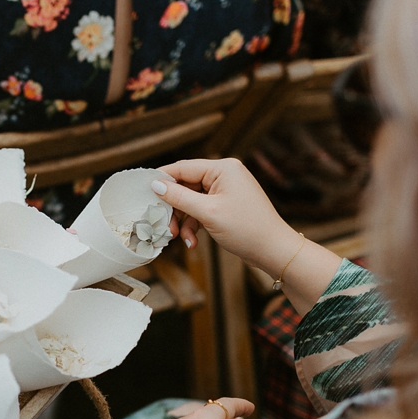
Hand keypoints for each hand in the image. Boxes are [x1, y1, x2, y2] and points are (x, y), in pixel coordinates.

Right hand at [152, 158, 298, 276]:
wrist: (274, 250)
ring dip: (183, 220)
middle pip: (186, 186)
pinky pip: (202, 210)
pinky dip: (195, 224)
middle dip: (174, 208)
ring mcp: (226, 190)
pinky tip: (193, 242)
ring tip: (180, 238)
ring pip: (192, 201)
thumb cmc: (246, 229)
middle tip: (164, 225)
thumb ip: (179, 197)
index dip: (162, 179)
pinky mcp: (227, 204)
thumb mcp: (208, 213)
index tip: (143, 192)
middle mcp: (225, 174)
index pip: (183, 168)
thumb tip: (155, 184)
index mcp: (223, 168)